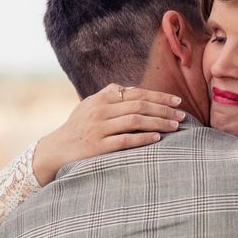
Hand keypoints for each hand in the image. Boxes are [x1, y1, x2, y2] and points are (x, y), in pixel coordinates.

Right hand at [32, 84, 185, 185]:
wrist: (55, 150)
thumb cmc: (76, 128)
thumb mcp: (88, 106)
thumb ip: (107, 95)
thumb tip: (126, 87)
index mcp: (102, 99)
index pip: (136, 93)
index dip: (159, 97)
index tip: (177, 102)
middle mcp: (100, 111)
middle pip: (139, 106)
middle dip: (164, 110)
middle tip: (182, 116)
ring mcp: (98, 129)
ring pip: (135, 121)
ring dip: (158, 123)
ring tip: (175, 127)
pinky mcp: (97, 147)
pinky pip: (125, 140)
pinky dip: (143, 138)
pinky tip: (157, 139)